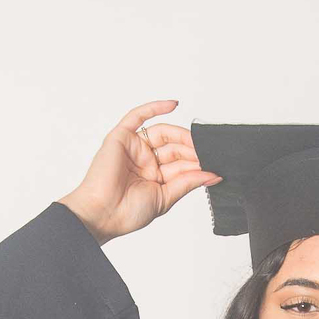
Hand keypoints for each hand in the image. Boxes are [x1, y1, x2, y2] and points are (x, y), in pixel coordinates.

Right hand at [57, 99, 221, 245]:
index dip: (197, 163)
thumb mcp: (166, 197)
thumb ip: (188, 182)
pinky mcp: (121, 137)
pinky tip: (174, 104)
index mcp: (155, 177)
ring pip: (162, 134)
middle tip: (209, 153)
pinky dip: (154, 108)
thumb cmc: (127, 212)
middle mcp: (145, 161)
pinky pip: (137, 117)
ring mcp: (133, 148)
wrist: (103, 214)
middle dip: (192, 150)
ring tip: (197, 142)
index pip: (181, 164)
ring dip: (181, 136)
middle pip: (174, 148)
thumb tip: (213, 175)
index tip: (215, 166)